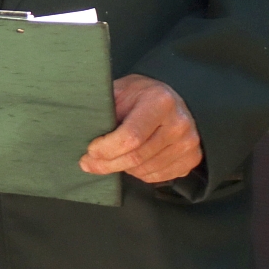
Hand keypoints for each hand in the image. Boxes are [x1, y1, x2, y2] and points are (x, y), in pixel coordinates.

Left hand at [79, 75, 202, 183]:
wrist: (174, 99)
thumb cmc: (142, 96)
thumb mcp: (122, 90)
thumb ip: (105, 108)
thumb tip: (76, 128)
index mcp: (160, 101)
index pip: (130, 137)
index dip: (106, 149)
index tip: (89, 151)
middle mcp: (179, 123)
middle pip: (136, 158)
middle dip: (107, 164)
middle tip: (89, 163)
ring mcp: (189, 143)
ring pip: (145, 171)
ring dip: (123, 169)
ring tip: (115, 157)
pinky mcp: (192, 159)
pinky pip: (158, 177)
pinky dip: (140, 174)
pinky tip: (135, 160)